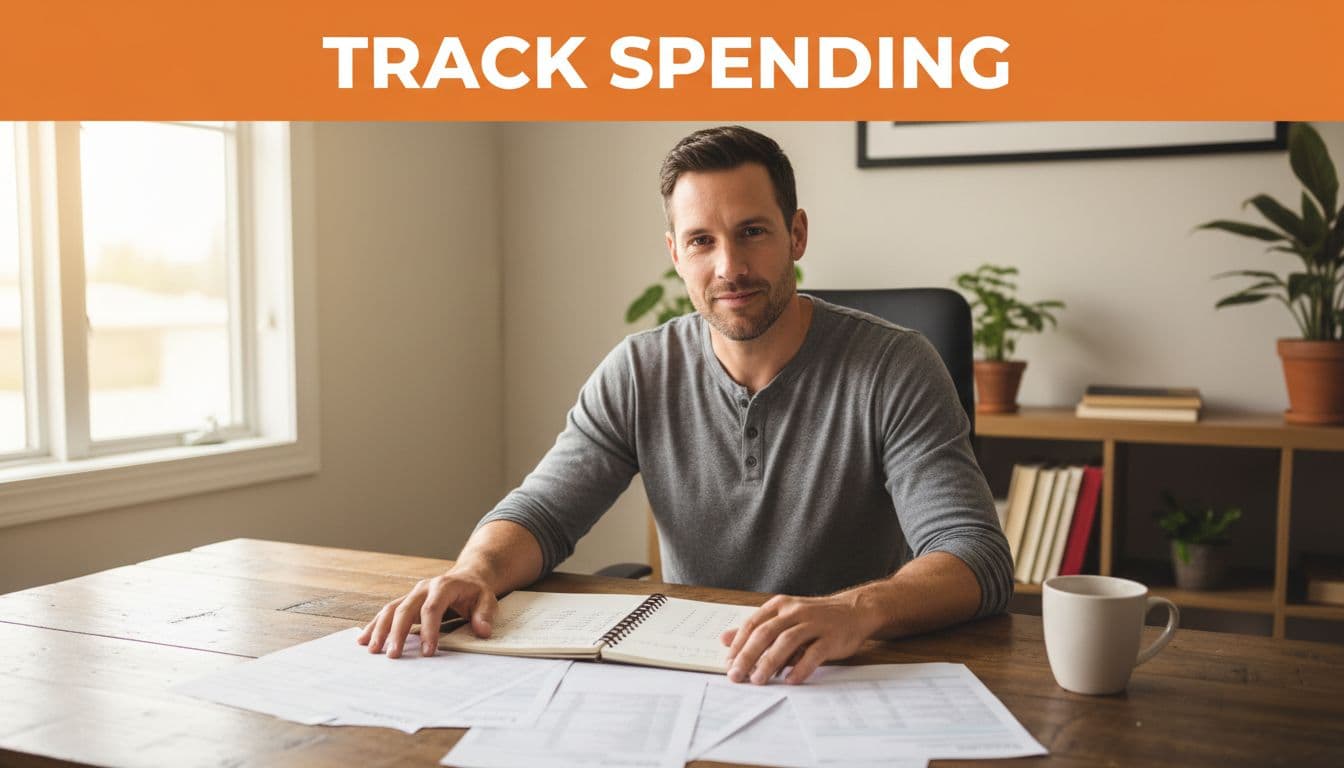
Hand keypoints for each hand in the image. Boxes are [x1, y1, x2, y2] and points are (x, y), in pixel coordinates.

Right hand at [357, 568, 497, 658]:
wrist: (467, 577)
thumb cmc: (476, 592)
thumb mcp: (487, 599)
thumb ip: (484, 614)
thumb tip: (482, 631)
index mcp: (443, 586)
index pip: (432, 608)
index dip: (429, 630)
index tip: (427, 652)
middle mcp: (423, 588)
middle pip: (405, 609)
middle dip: (398, 633)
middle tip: (393, 656)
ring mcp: (412, 594)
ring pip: (391, 610)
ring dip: (380, 630)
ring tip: (372, 650)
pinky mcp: (406, 602)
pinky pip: (387, 612)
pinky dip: (375, 625)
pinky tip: (364, 639)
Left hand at [722, 593, 875, 684]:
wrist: (855, 610)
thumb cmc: (815, 618)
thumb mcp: (784, 618)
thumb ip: (756, 629)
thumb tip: (724, 640)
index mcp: (780, 606)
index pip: (753, 624)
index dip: (738, 645)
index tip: (728, 664)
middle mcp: (795, 611)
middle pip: (765, 633)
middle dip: (748, 655)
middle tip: (736, 675)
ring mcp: (814, 623)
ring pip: (787, 641)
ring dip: (770, 662)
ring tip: (758, 680)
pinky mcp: (831, 637)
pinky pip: (814, 653)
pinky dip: (800, 667)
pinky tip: (790, 680)